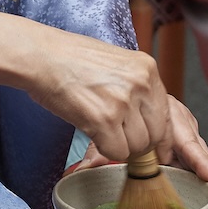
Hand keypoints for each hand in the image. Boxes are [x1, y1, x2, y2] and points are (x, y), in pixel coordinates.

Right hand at [0, 5, 172, 162]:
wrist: (40, 56)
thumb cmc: (71, 60)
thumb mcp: (117, 66)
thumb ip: (137, 90)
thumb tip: (149, 123)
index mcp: (148, 68)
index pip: (167, 115)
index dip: (159, 137)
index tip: (156, 150)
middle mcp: (141, 83)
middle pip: (156, 134)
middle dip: (140, 145)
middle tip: (121, 141)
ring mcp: (124, 101)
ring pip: (138, 147)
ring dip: (121, 148)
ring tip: (102, 132)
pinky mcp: (104, 119)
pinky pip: (117, 152)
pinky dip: (105, 151)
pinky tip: (93, 134)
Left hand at [66, 96, 207, 208]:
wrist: (126, 90)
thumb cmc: (124, 104)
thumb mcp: (112, 124)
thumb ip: (100, 148)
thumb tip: (83, 170)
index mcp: (169, 117)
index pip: (189, 144)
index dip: (201, 165)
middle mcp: (181, 126)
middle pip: (201, 156)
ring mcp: (185, 136)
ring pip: (201, 161)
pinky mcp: (183, 145)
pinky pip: (194, 163)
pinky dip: (201, 180)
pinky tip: (207, 200)